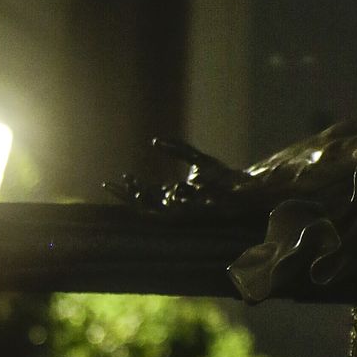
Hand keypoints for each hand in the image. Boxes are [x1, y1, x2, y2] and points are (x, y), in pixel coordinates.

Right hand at [107, 138, 251, 214]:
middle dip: (129, 196)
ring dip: (145, 201)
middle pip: (146, 205)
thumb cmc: (222, 175)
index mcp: (175, 195)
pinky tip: (168, 189)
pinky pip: (182, 211)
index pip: (147, 194)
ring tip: (135, 188)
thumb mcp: (195, 159)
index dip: (132, 188)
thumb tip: (152, 141)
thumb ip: (175, 150)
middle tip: (112, 186)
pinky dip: (173, 202)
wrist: (244, 186)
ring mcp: (188, 212)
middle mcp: (178, 206)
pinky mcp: (199, 214)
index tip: (120, 177)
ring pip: (159, 212)